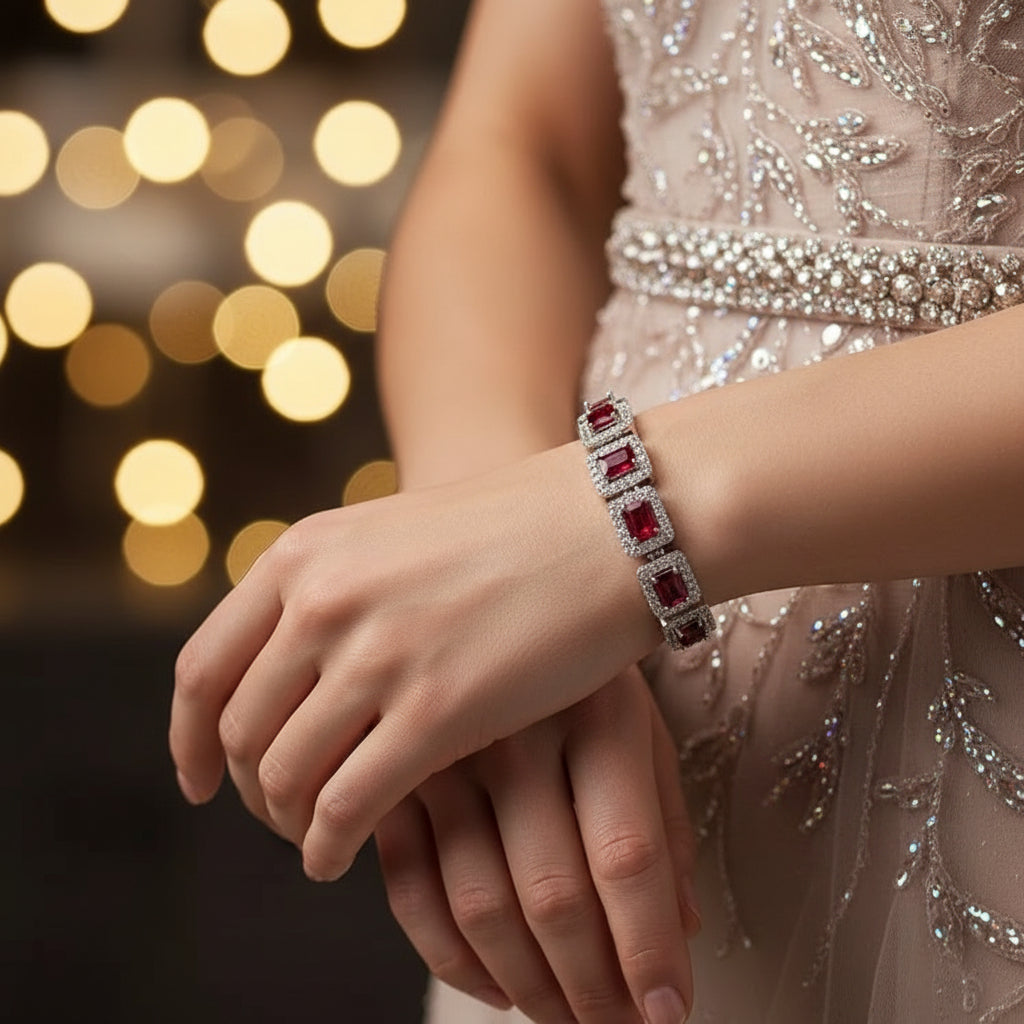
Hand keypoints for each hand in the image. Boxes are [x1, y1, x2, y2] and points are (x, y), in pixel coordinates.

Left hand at [169, 443, 658, 881]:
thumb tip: (285, 674)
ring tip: (314, 838)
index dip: (189, 739)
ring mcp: (378, 654)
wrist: (606, 521)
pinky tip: (337, 858)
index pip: (203, 669)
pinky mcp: (437, 709)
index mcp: (304, 556)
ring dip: (289, 823)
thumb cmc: (511, 533)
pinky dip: (328, 845)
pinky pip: (347, 805)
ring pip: (285, 776)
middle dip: (252, 789)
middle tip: (280, 814)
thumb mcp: (390, 538)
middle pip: (241, 732)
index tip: (199, 779)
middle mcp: (324, 601)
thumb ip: (330, 592)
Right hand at [375, 667, 698, 1023]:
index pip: (628, 856)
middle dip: (590, 989)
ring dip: (525, 985)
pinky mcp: (391, 769)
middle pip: (554, 894)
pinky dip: (448, 955)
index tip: (667, 1014)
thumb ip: (663, 821)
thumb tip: (683, 931)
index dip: (648, 950)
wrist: (507, 581)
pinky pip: (409, 886)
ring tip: (561, 1016)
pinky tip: (488, 982)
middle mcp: (517, 731)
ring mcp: (445, 750)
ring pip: (478, 902)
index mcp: (597, 713)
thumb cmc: (584, 661)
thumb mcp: (639, 721)